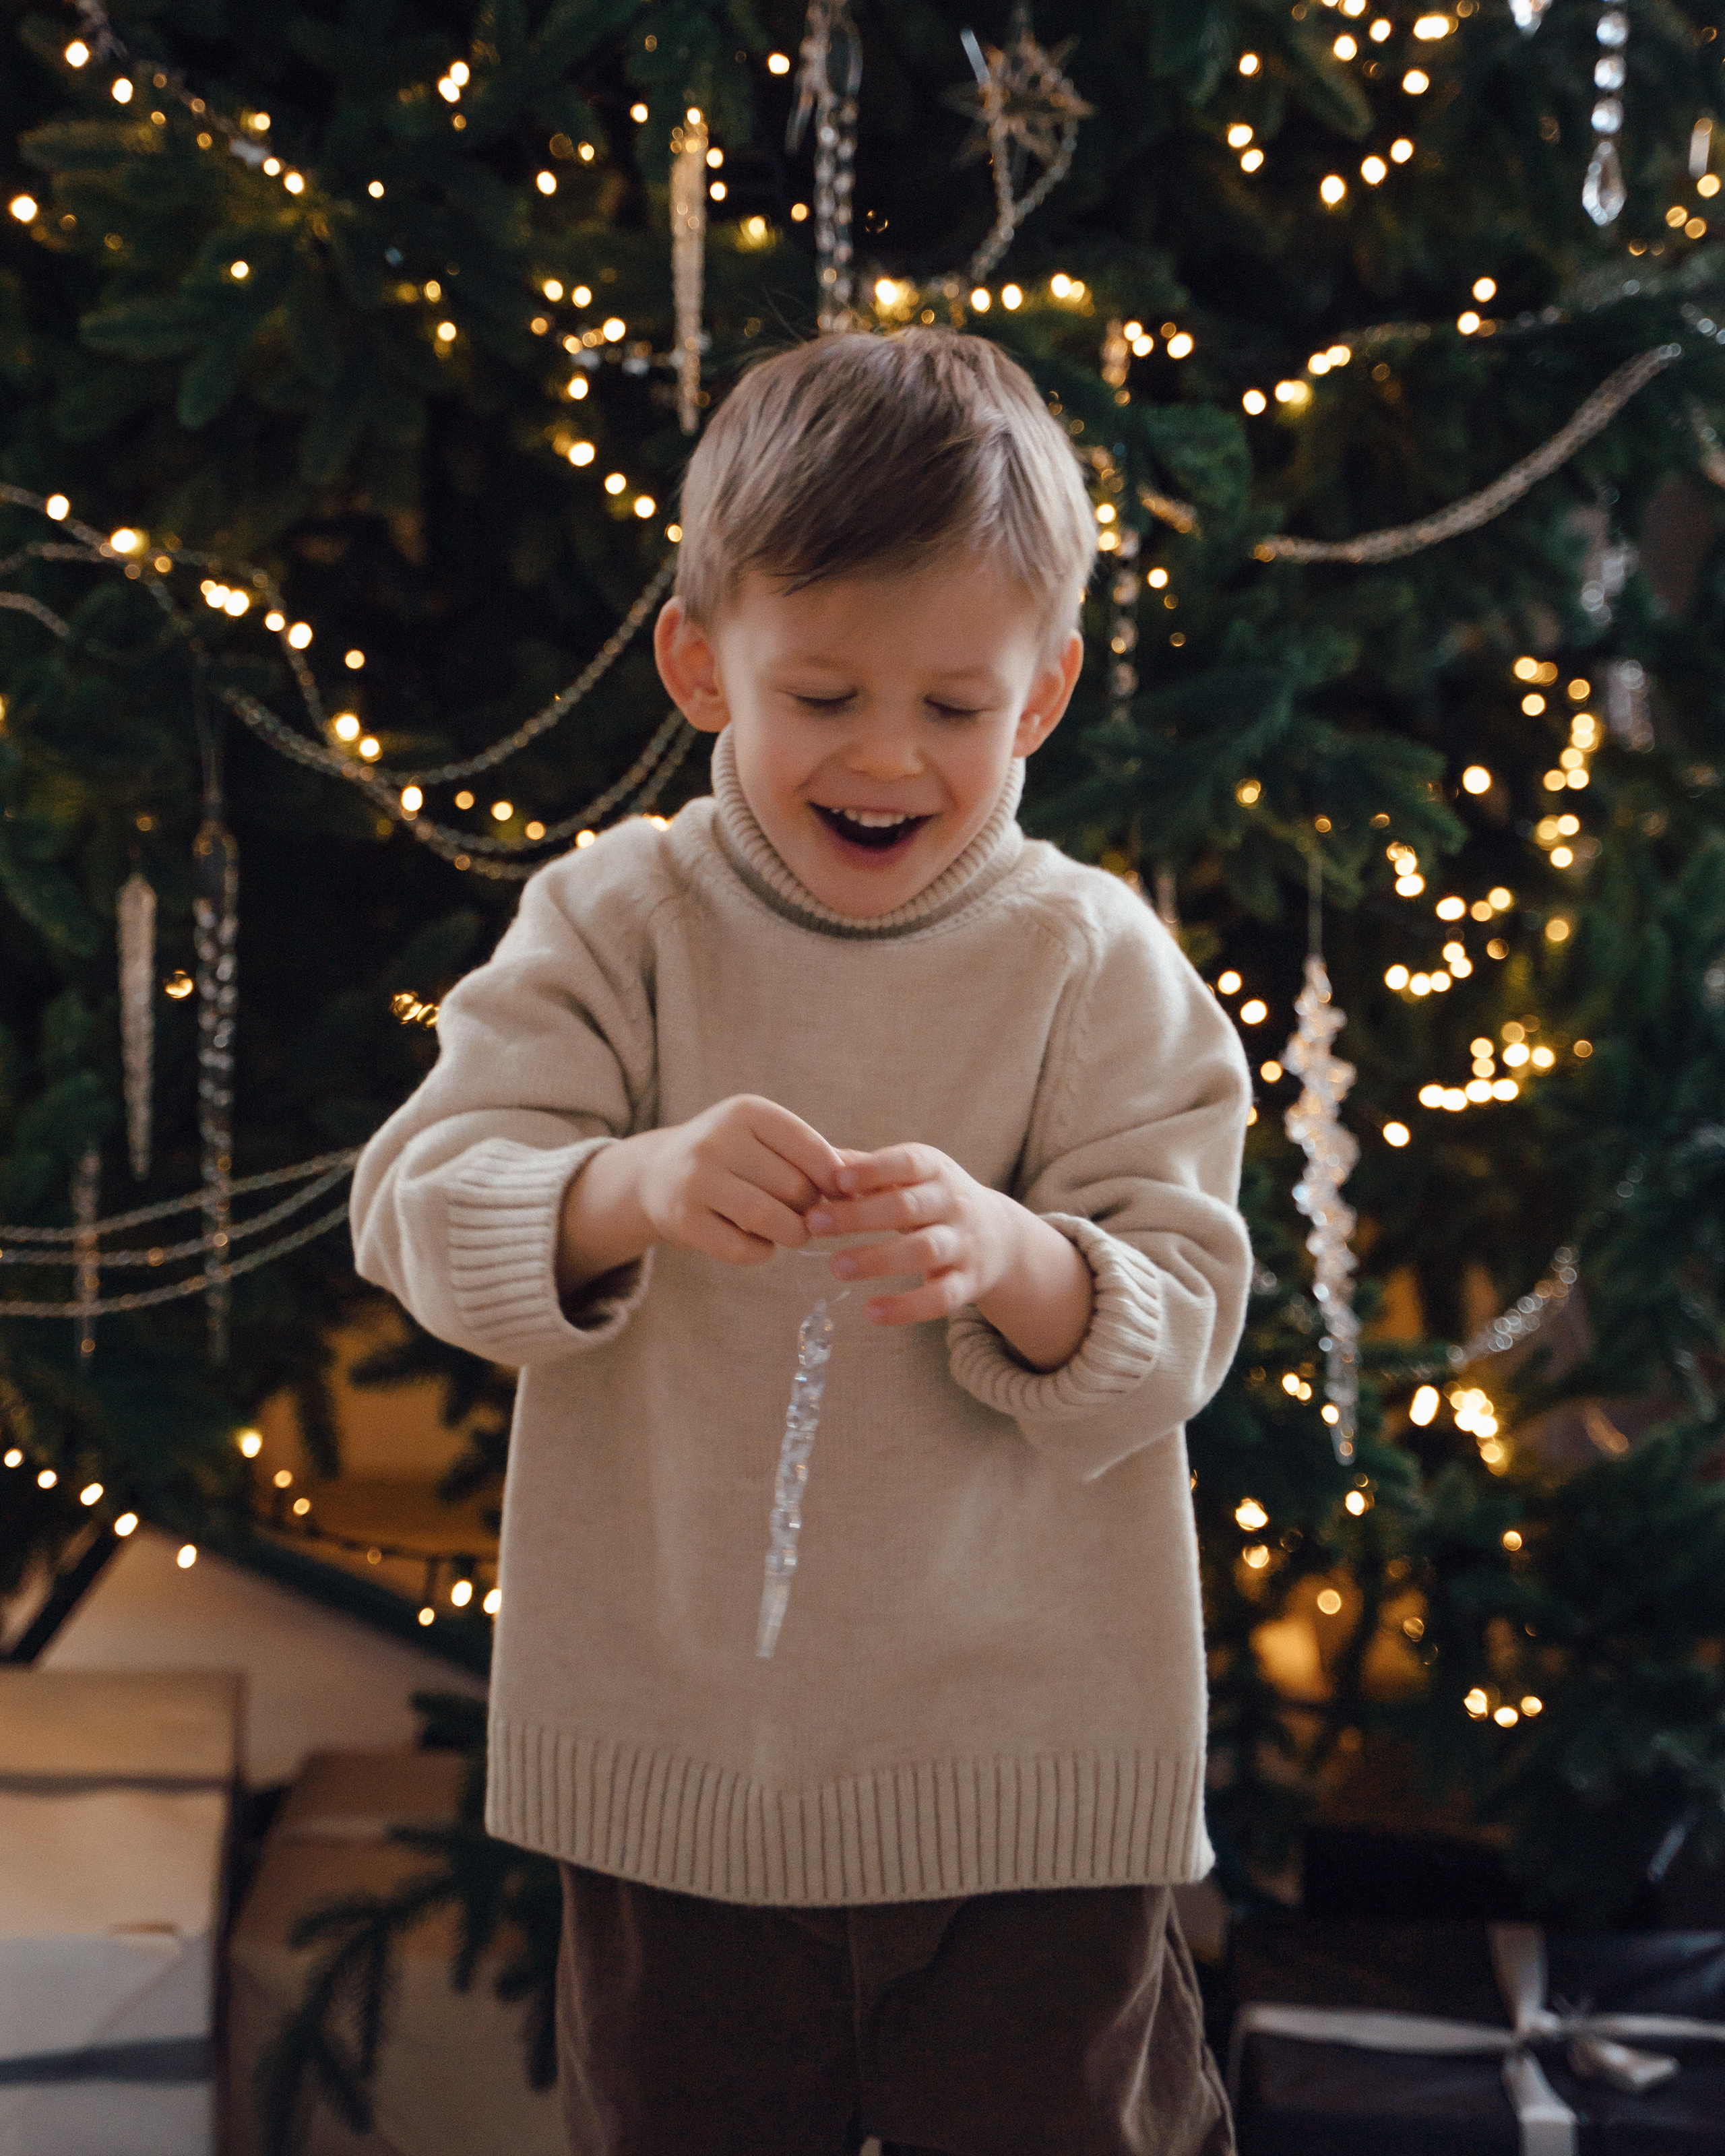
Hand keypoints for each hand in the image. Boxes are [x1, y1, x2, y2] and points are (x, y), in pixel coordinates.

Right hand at [556, 1096, 844, 1290]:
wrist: (656, 1175)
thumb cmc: (734, 1158)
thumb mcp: (769, 1142)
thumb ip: (820, 1157)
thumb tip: (878, 1182)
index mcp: (748, 1111)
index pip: (811, 1149)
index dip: (833, 1179)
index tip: (838, 1195)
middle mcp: (718, 1139)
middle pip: (795, 1188)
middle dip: (811, 1209)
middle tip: (807, 1215)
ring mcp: (696, 1180)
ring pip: (771, 1219)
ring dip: (792, 1234)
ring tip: (792, 1232)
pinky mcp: (683, 1220)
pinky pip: (743, 1249)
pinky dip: (762, 1253)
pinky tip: (759, 1243)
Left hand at [804, 1144, 1094, 1366]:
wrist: (1000, 1235)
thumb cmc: (932, 1198)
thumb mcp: (909, 1174)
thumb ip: (864, 1168)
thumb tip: (811, 1160)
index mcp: (935, 1170)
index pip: (907, 1164)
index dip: (874, 1171)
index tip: (837, 1180)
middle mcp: (954, 1203)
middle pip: (908, 1207)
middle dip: (860, 1216)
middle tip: (813, 1224)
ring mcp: (963, 1244)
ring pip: (924, 1251)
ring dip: (878, 1260)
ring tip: (836, 1267)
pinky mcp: (968, 1283)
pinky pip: (940, 1298)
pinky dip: (907, 1307)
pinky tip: (871, 1312)